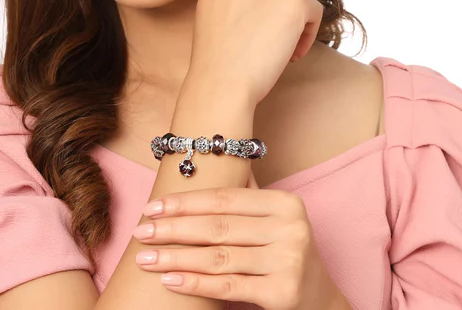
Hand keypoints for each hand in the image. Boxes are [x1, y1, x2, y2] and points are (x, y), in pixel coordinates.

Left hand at [133, 175, 343, 309]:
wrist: (320, 299)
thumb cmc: (286, 252)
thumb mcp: (274, 219)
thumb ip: (245, 197)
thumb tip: (199, 165)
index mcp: (285, 202)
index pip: (224, 198)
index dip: (185, 202)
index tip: (152, 207)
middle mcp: (290, 227)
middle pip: (218, 226)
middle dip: (173, 228)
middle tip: (140, 232)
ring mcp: (288, 260)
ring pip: (219, 256)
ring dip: (176, 257)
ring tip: (145, 257)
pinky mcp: (283, 292)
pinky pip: (228, 286)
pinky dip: (195, 282)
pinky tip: (169, 279)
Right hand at [188, 0, 323, 105]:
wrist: (221, 82)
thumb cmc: (217, 53)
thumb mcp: (214, 4)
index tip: (262, 9)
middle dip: (281, 3)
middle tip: (268, 36)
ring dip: (297, 16)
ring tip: (281, 45)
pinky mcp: (295, 2)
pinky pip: (315, 11)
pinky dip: (308, 34)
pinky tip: (291, 54)